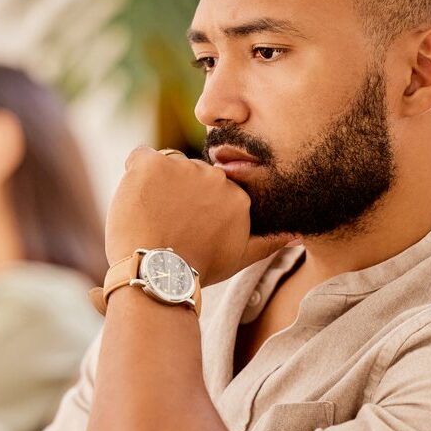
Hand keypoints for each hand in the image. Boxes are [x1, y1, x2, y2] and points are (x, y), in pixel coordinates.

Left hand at [104, 147, 299, 285]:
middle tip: (164, 224)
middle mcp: (214, 176)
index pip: (210, 185)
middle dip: (175, 193)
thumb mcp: (240, 258)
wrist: (159, 275)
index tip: (183, 226)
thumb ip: (269, 243)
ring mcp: (183, 167)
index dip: (193, 204)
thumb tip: (298, 235)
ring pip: (164, 165)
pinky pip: (139, 155)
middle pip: (188, 172)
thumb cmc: (197, 269)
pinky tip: (134, 199)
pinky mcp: (152, 165)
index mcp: (236, 195)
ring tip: (149, 217)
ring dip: (155, 185)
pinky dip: (133, 172)